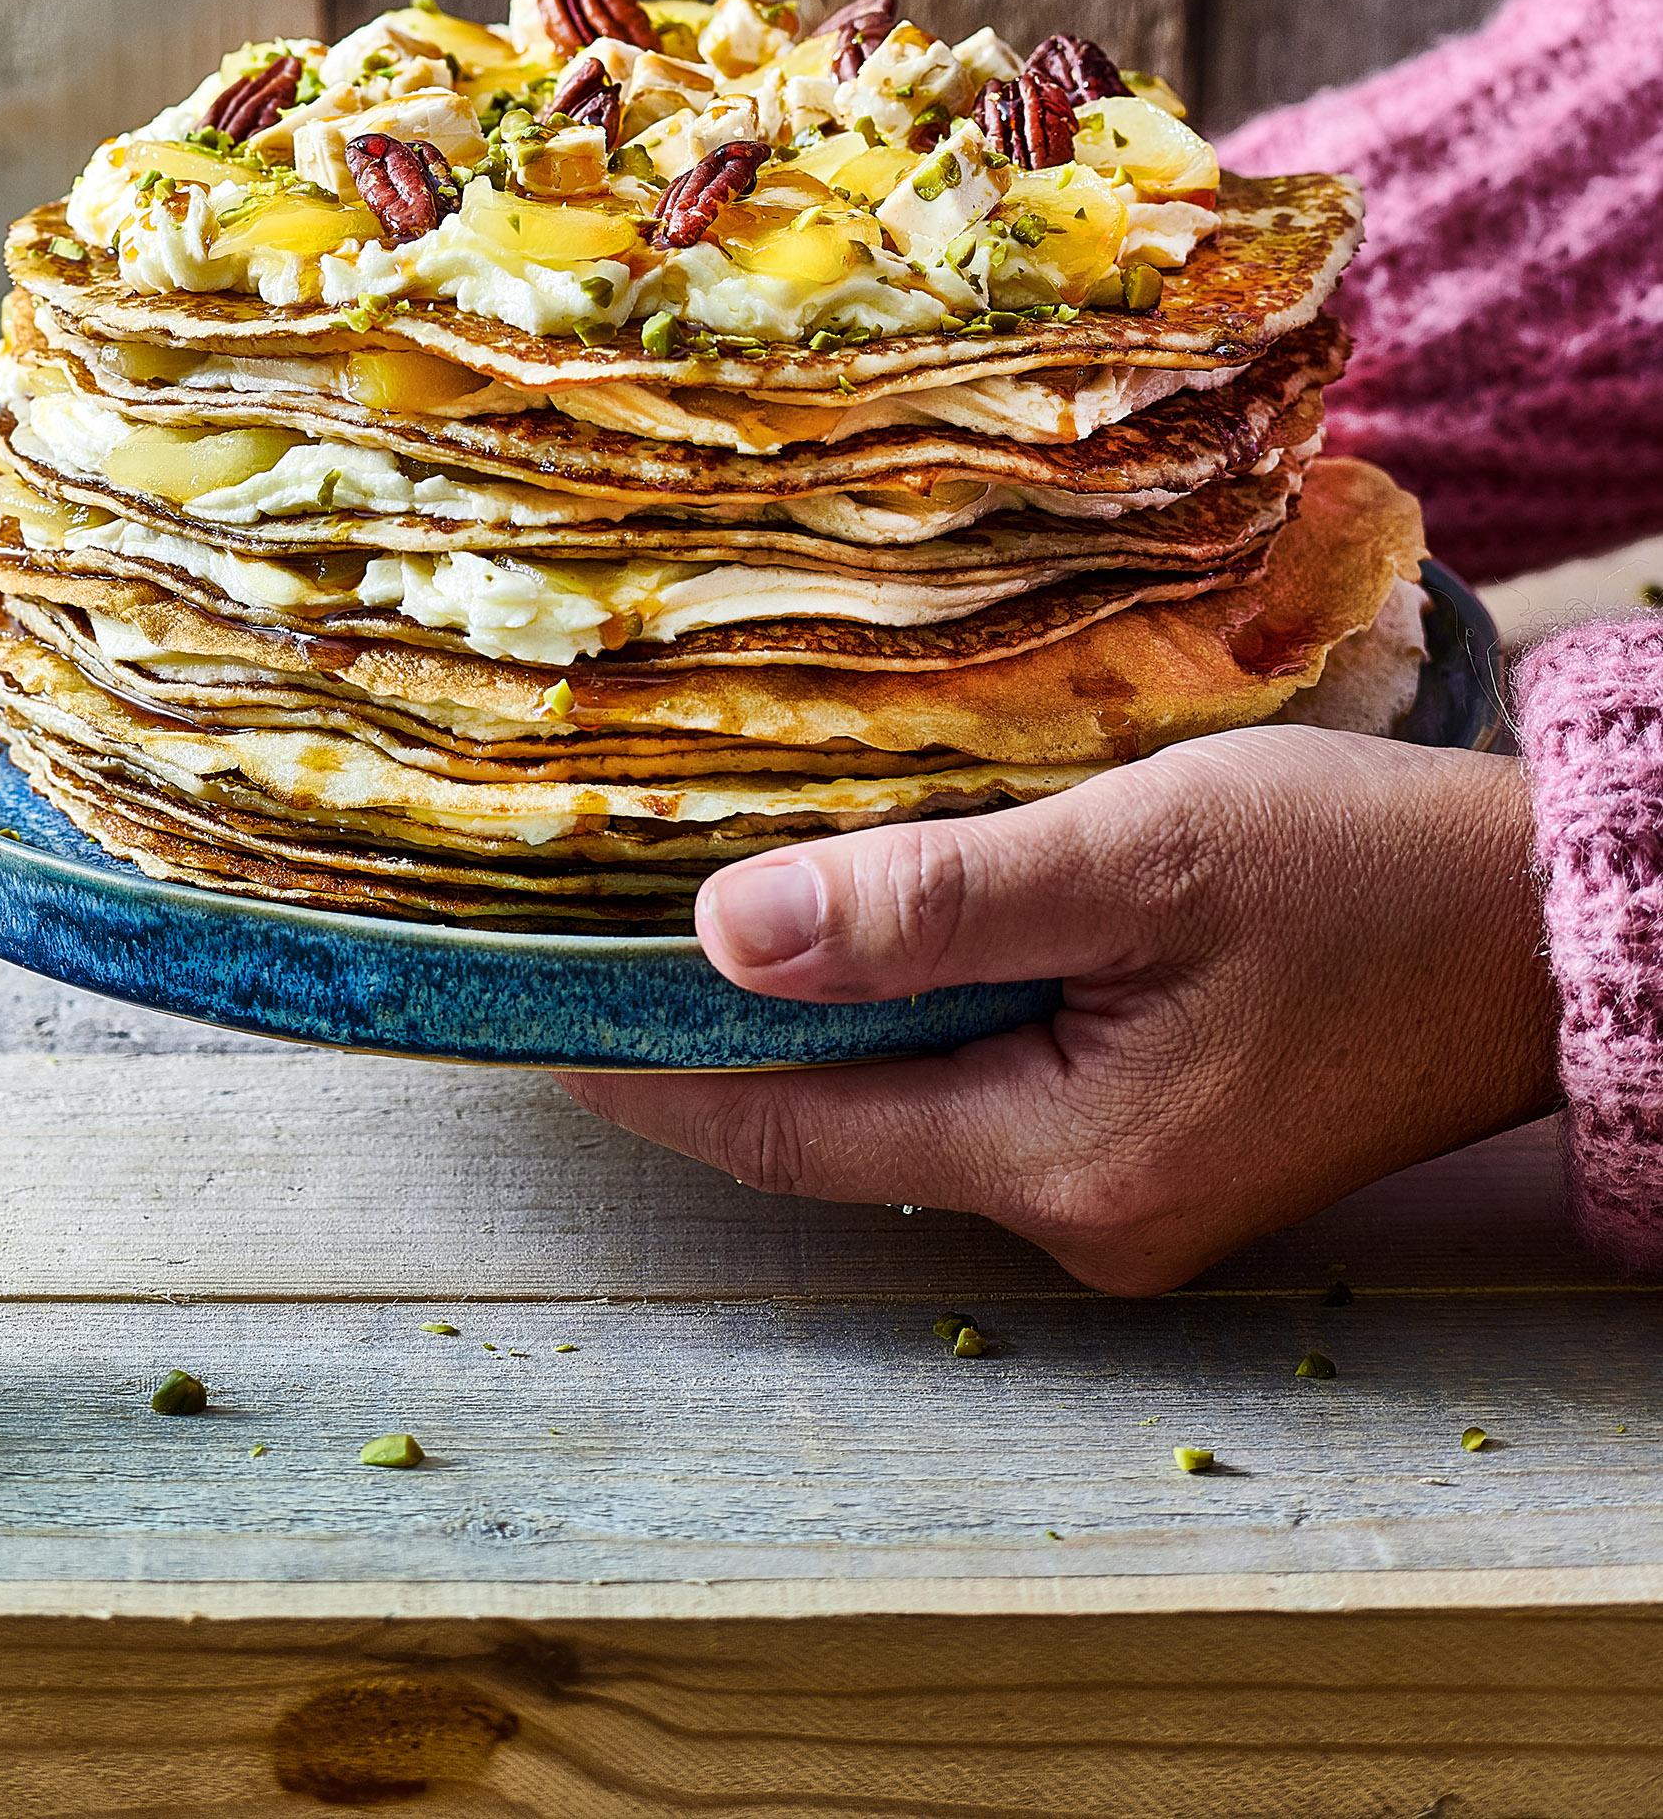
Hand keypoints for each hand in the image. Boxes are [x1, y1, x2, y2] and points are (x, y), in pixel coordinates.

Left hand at [564, 730, 1560, 1292]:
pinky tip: (874, 918)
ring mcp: (1130, 1191)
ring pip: (918, 1098)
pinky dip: (918, 1007)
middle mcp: (1085, 1216)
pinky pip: (993, 1080)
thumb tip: (725, 937)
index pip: (794, 1135)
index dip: (652, 1076)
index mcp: (1069, 1168)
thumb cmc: (1359, 874)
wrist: (1544, 921)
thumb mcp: (1135, 855)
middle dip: (721, 1039)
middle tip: (589, 927)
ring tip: (702, 901)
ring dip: (824, 1012)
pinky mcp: (1162, 1141)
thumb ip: (929, 904)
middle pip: (845, 1125)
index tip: (528, 1018)